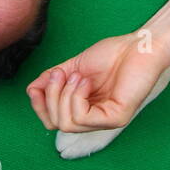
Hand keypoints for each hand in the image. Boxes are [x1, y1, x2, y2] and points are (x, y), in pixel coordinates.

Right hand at [27, 33, 169, 133]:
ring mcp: (106, 121)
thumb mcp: (72, 67)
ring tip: (76, 76)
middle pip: (55, 123)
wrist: (137, 46)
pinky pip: (82, 118)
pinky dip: (77, 97)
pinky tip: (86, 82)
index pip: (52, 122)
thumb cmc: (112, 55)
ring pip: (67, 124)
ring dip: (63, 95)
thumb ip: (52, 79)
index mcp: (85, 109)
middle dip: (50, 97)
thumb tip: (31, 90)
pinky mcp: (117, 119)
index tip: (38, 85)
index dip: (40, 106)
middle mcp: (95, 119)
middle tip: (59, 74)